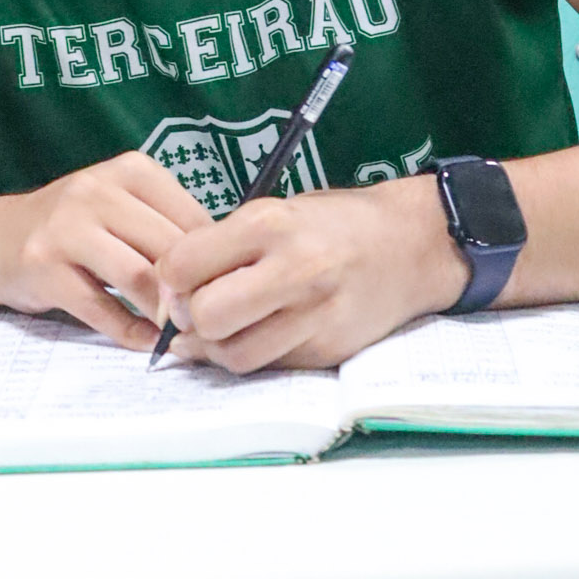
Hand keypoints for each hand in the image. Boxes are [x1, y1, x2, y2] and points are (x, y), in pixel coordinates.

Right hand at [0, 152, 212, 350]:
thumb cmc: (74, 228)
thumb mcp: (121, 206)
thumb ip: (164, 227)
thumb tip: (224, 268)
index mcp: (129, 170)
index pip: (191, 217)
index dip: (215, 260)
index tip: (225, 290)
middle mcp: (96, 191)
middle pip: (167, 247)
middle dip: (191, 291)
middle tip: (206, 320)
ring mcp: (66, 227)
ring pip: (137, 276)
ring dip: (164, 312)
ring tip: (179, 332)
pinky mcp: (43, 267)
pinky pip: (99, 307)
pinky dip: (128, 331)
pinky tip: (144, 341)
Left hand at [154, 177, 468, 371]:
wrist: (410, 244)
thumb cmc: (333, 224)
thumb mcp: (275, 211)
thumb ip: (224, 247)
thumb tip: (169, 292)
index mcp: (269, 223)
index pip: (184, 265)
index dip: (168, 280)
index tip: (176, 281)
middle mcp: (293, 269)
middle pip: (206, 316)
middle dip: (190, 318)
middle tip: (197, 309)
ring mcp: (314, 315)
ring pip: (233, 355)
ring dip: (218, 347)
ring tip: (227, 326)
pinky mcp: (329, 350)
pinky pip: (269, 367)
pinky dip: (254, 356)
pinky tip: (260, 333)